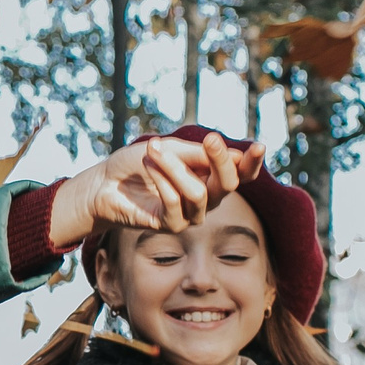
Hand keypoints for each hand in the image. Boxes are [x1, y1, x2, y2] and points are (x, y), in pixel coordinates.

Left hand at [47, 134, 265, 249]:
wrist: (104, 183)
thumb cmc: (138, 163)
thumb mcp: (170, 149)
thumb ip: (198, 154)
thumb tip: (231, 153)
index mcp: (211, 176)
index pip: (241, 173)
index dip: (253, 163)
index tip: (259, 146)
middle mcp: (207, 198)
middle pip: (229, 184)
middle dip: (222, 160)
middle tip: (210, 139)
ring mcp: (190, 214)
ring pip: (199, 192)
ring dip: (176, 167)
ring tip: (153, 149)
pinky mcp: (171, 225)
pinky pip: (175, 202)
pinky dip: (163, 180)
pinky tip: (149, 165)